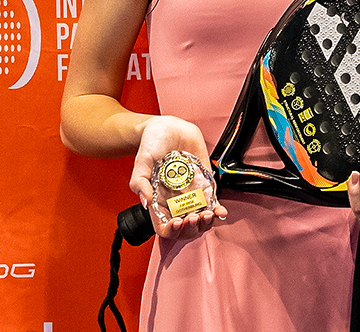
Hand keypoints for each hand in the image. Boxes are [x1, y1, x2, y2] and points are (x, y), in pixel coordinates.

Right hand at [129, 115, 226, 239]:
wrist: (170, 127)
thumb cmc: (152, 143)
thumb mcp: (141, 161)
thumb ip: (140, 182)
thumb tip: (145, 203)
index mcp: (158, 201)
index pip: (164, 227)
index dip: (171, 231)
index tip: (176, 222)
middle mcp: (175, 201)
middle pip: (185, 228)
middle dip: (191, 228)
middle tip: (193, 217)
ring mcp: (191, 195)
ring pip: (201, 220)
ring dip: (205, 222)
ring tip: (206, 214)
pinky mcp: (205, 185)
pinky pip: (213, 203)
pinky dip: (218, 211)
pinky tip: (219, 212)